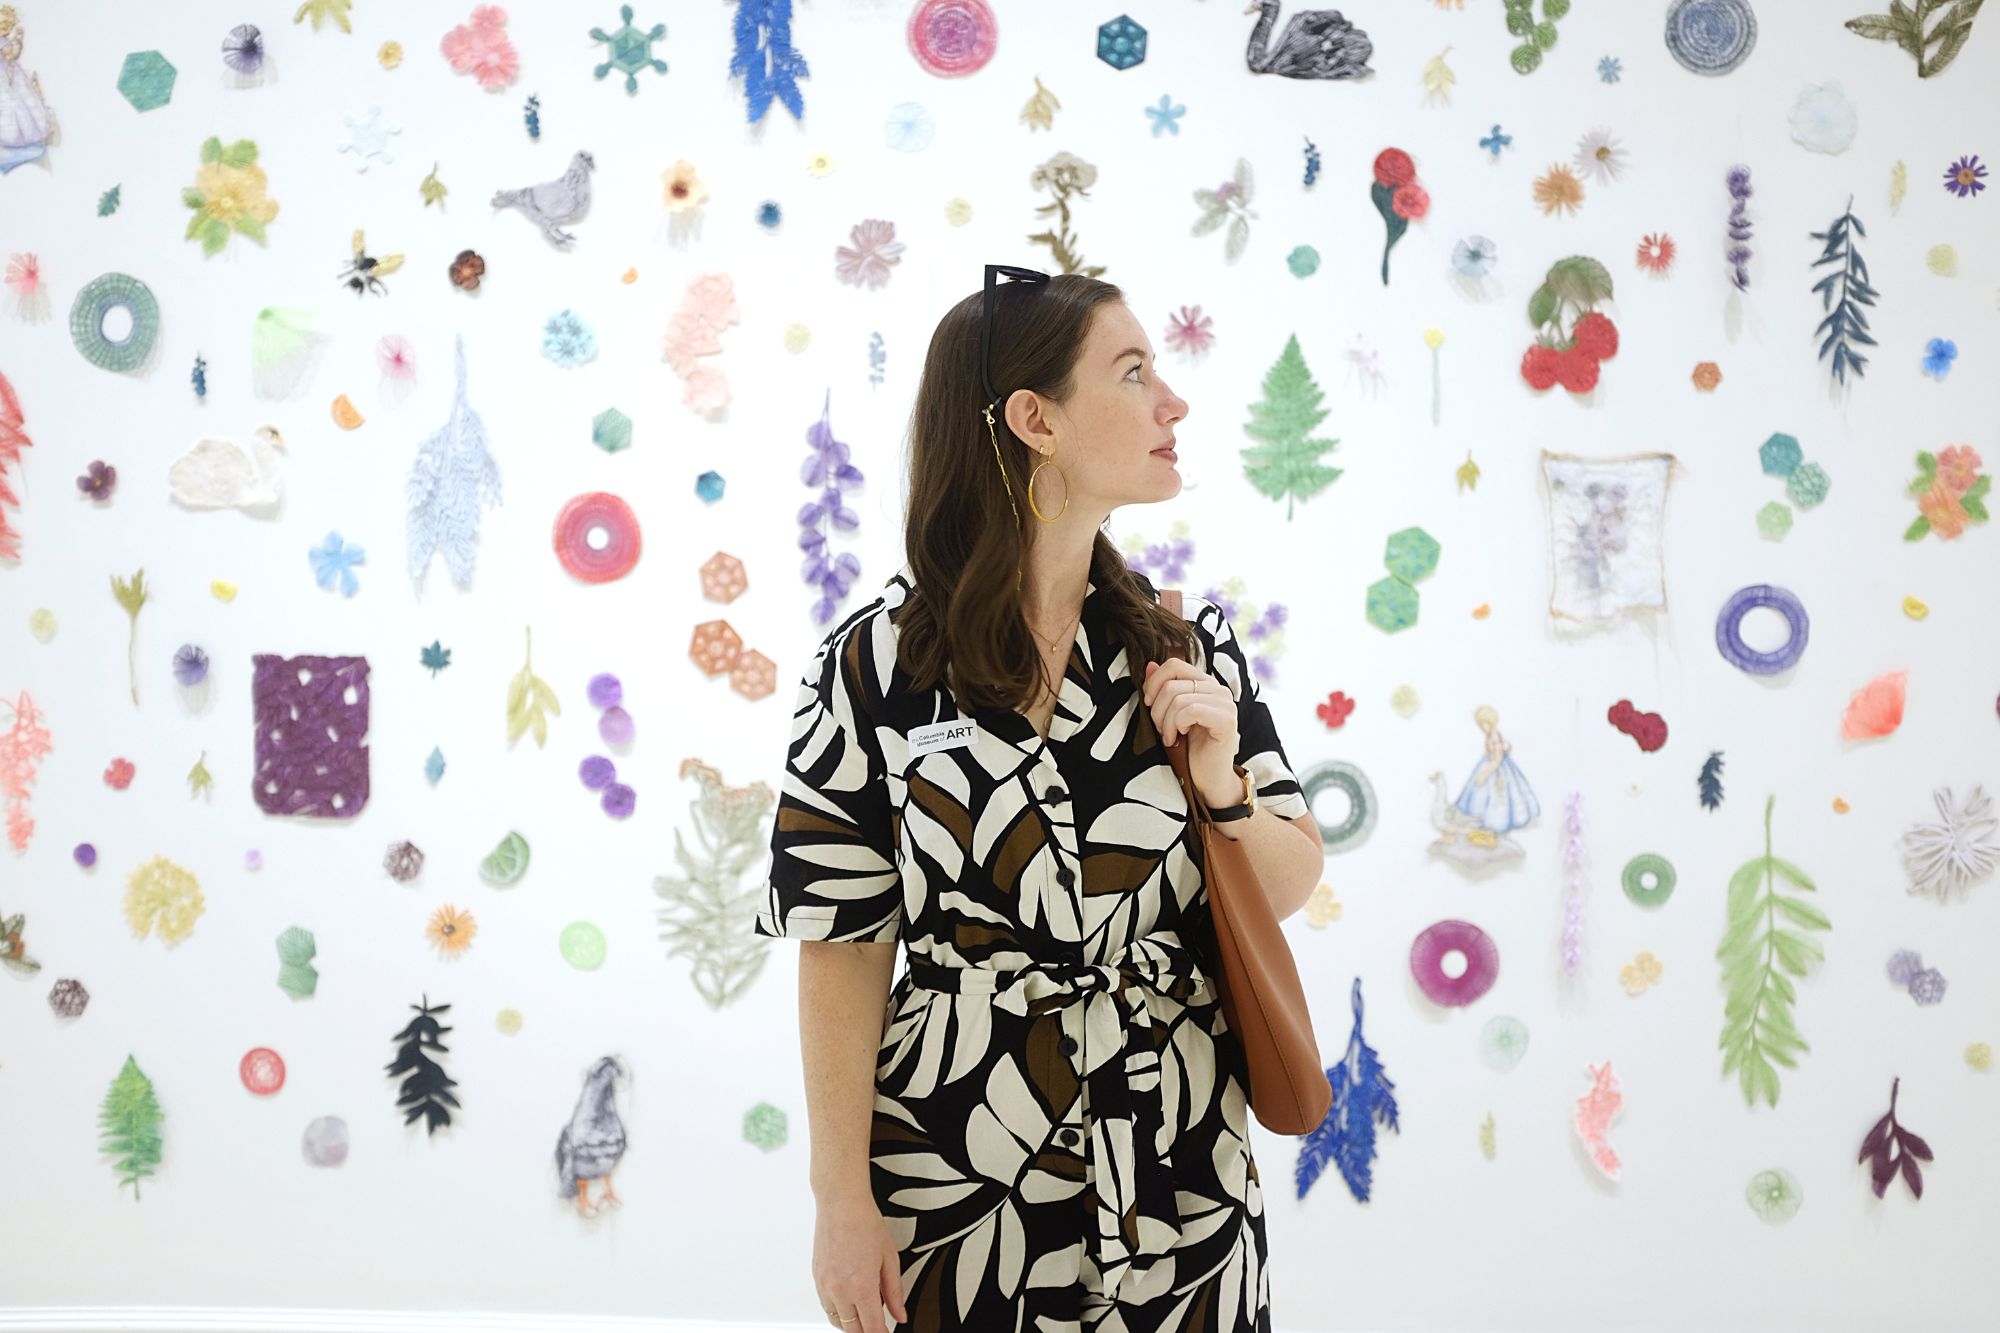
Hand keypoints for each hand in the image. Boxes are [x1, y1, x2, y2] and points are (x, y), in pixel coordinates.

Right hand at [813, 1190, 906, 1331]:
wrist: (841, 1204)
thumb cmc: (865, 1223)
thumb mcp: (890, 1259)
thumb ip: (895, 1292)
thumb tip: (900, 1314)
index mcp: (862, 1286)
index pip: (872, 1328)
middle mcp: (840, 1289)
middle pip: (853, 1330)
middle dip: (867, 1331)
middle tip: (878, 1326)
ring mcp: (825, 1285)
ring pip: (837, 1321)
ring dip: (851, 1324)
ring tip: (864, 1315)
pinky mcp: (816, 1278)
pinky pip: (826, 1306)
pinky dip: (838, 1310)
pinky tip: (849, 1302)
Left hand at [1143, 659, 1239, 803]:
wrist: (1208, 779)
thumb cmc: (1189, 749)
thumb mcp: (1169, 716)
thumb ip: (1162, 690)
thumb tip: (1149, 665)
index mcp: (1204, 684)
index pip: (1174, 665)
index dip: (1154, 683)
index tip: (1149, 705)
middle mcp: (1218, 689)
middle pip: (1172, 683)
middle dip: (1157, 709)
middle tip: (1162, 729)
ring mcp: (1225, 703)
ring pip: (1178, 698)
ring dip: (1166, 722)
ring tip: (1170, 737)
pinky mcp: (1226, 719)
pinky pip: (1190, 710)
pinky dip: (1177, 725)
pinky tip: (1179, 738)